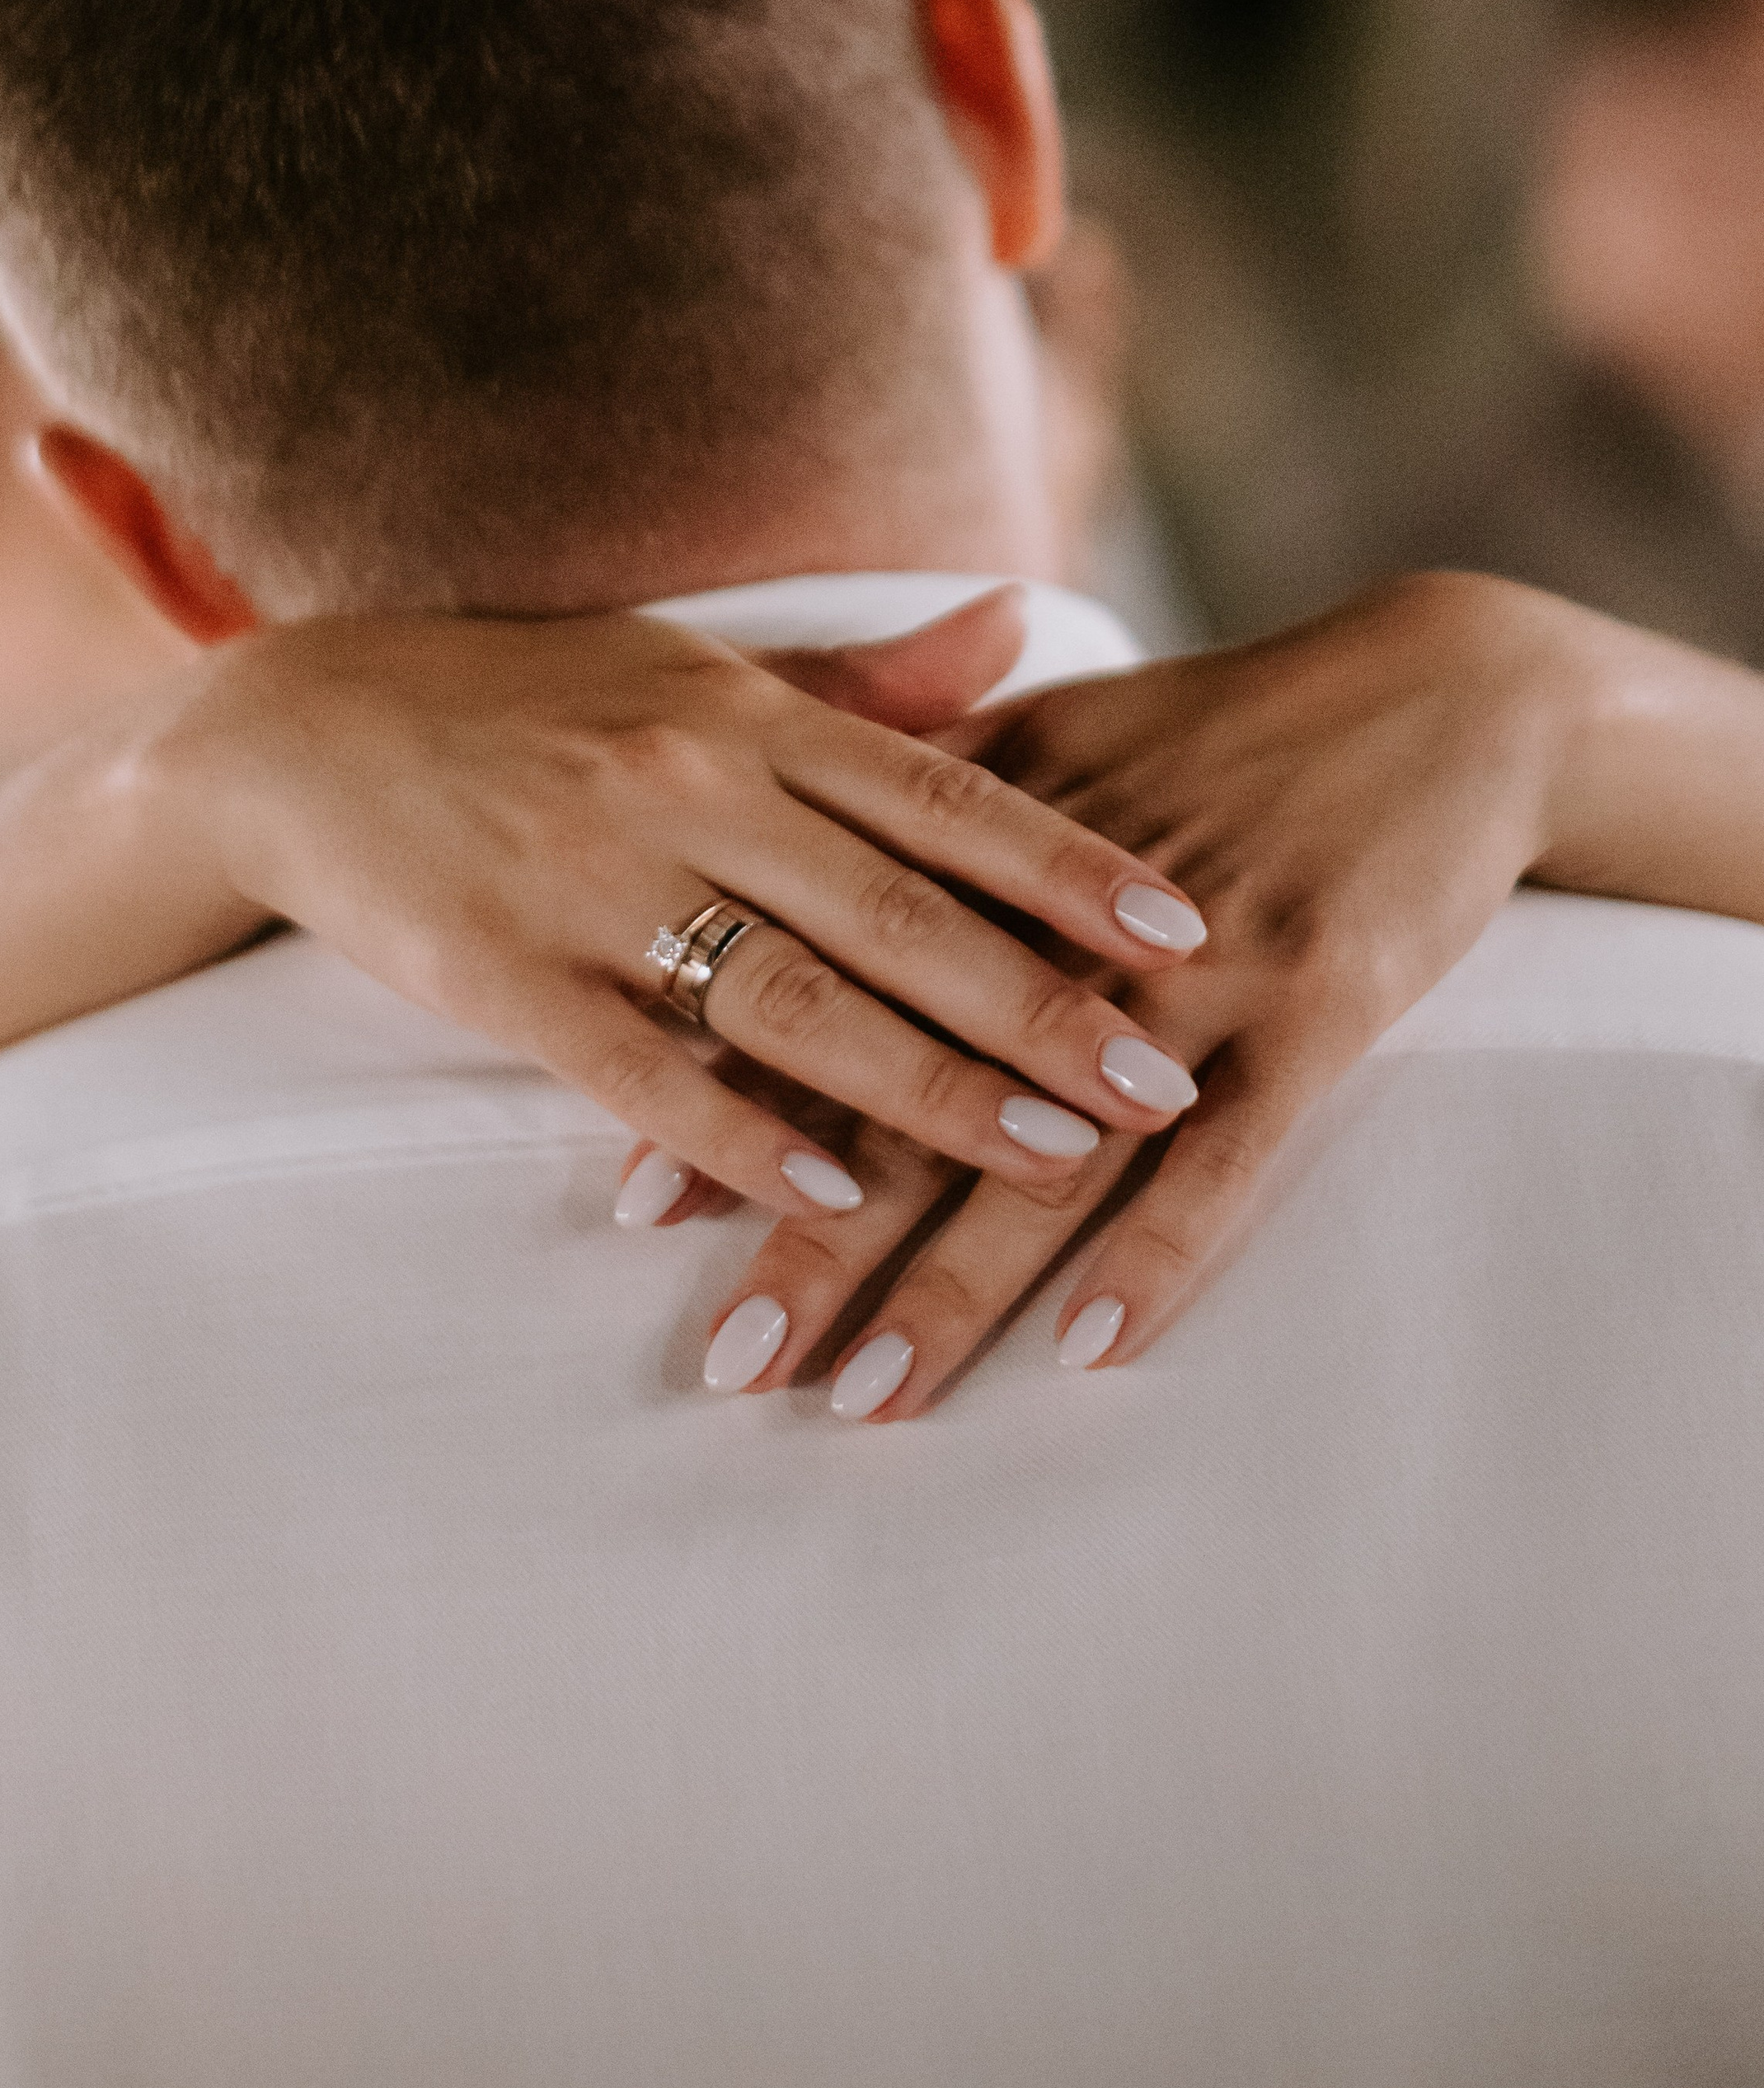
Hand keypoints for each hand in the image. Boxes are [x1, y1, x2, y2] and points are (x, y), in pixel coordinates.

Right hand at [145, 594, 1206, 1235]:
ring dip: (932, 1088)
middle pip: (897, 912)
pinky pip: (643, 1072)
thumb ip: (865, 682)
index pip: (943, 793)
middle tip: (1166, 1082)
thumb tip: (1024, 626)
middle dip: (1044, 1005)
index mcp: (747, 715)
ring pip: (792, 999)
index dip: (1069, 865)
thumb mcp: (697, 667)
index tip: (1185, 928)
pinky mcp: (506, 978)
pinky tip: (832, 1201)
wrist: (303, 733)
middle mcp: (689, 791)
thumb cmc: (526, 699)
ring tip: (1052, 1155)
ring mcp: (594, 886)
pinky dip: (740, 1140)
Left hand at [676, 574, 1599, 1415]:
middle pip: (917, 1089)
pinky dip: (1161, 1247)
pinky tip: (1089, 1348)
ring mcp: (1197, 963)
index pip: (833, 984)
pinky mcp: (1318, 1003)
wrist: (1448, 693)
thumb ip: (920, 792)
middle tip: (732, 1359)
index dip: (736, 1096)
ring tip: (869, 1394)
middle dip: (819, 1232)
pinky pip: (1231, 1151)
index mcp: (990, 835)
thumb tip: (777, 859)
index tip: (638, 1212)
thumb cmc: (1234, 726)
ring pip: (1051, 1143)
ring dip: (958, 1279)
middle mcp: (1071, 909)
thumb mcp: (1061, 730)